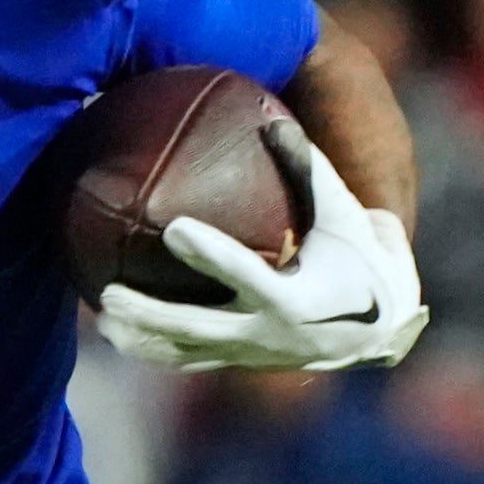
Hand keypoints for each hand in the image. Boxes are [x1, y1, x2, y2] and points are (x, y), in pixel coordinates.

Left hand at [92, 135, 427, 374]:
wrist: (381, 327)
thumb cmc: (361, 260)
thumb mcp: (344, 215)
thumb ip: (311, 170)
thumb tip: (274, 120)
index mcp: (296, 300)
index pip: (245, 276)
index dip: (211, 255)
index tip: (174, 228)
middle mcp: (270, 336)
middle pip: (199, 328)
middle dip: (152, 315)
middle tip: (109, 293)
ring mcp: (253, 356)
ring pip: (188, 353)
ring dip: (142, 340)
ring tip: (101, 321)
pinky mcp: (243, 364)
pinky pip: (192, 362)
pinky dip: (157, 351)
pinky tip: (120, 336)